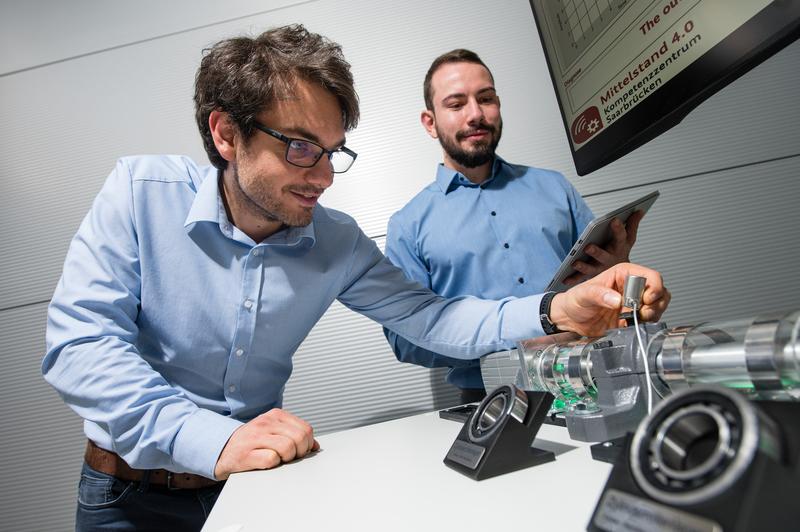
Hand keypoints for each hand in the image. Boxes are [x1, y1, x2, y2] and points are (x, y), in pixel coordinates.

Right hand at [214, 408, 318, 479]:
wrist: (222, 450)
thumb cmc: (252, 442)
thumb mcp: (274, 431)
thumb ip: (294, 435)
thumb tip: (315, 446)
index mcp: (275, 415)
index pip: (305, 428)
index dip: (308, 444)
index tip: (301, 451)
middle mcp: (265, 423)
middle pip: (299, 438)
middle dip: (300, 452)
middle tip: (292, 458)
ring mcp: (255, 438)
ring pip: (288, 447)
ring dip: (288, 458)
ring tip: (280, 460)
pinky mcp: (246, 454)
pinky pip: (271, 459)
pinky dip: (273, 464)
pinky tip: (267, 463)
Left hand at [550, 262, 669, 336]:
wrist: (570, 319)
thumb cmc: (574, 300)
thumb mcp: (583, 294)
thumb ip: (599, 295)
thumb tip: (617, 300)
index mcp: (623, 274)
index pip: (650, 276)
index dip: (654, 287)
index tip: (647, 300)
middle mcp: (632, 287)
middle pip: (659, 291)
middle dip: (656, 304)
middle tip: (643, 313)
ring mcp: (634, 303)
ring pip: (658, 305)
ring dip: (654, 314)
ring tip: (638, 319)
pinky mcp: (633, 318)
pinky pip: (649, 320)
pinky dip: (646, 324)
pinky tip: (633, 325)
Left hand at [563, 210, 643, 285]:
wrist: (621, 277)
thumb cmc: (620, 252)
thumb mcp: (628, 239)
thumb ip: (632, 224)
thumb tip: (638, 210)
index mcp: (620, 247)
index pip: (621, 237)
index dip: (618, 229)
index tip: (614, 220)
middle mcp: (611, 259)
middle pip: (604, 255)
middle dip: (597, 252)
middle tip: (588, 247)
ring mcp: (601, 268)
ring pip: (592, 268)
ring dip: (584, 266)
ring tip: (575, 263)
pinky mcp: (592, 276)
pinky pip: (581, 278)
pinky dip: (573, 279)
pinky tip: (565, 279)